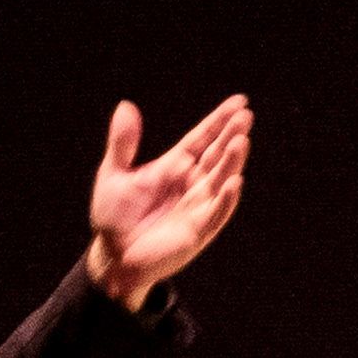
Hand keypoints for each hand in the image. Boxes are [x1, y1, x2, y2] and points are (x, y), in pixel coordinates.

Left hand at [84, 95, 251, 306]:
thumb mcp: (113, 174)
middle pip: (216, 155)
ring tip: (241, 142)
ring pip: (220, 181)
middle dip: (231, 136)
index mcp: (175, 166)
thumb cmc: (114, 216)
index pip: (202, 138)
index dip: (220, 121)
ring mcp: (197, 207)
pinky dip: (225, 200)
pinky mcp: (197, 232)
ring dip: (232, 163)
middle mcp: (191, 184)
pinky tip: (234, 183)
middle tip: (245, 117)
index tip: (239, 102)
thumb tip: (126, 106)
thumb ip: (123, 144)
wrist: (111, 255)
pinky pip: (215, 214)